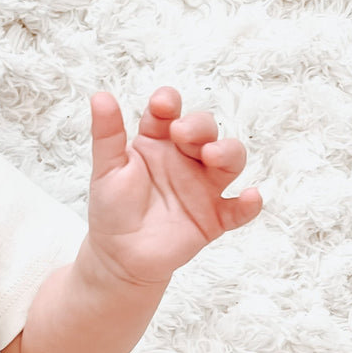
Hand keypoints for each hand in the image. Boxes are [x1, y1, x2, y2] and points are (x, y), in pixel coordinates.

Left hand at [86, 86, 262, 286]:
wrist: (117, 257)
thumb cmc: (112, 209)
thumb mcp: (107, 169)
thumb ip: (107, 135)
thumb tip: (100, 96)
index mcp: (158, 142)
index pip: (168, 114)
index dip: (168, 104)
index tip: (162, 105)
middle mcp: (185, 158)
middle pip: (205, 130)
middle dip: (198, 126)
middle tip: (181, 133)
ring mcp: (203, 186)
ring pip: (230, 160)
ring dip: (228, 152)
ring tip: (213, 156)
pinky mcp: (214, 217)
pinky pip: (238, 209)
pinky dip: (248, 204)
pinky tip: (251, 198)